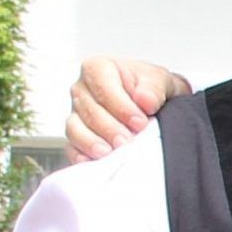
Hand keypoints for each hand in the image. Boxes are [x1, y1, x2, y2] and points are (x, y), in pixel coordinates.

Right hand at [68, 58, 189, 159]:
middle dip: (110, 128)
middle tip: (128, 142)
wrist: (149, 104)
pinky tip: (95, 163)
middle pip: (89, 110)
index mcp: (98, 69)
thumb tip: (145, 100)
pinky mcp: (75, 136)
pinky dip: (81, 156)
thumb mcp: (159, 81)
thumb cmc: (148, 89)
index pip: (103, 86)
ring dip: (93, 143)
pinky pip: (71, 147)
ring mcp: (76, 114)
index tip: (140, 122)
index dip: (121, 106)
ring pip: (76, 129)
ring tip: (110, 153)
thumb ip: (154, 88)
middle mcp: (82, 90)